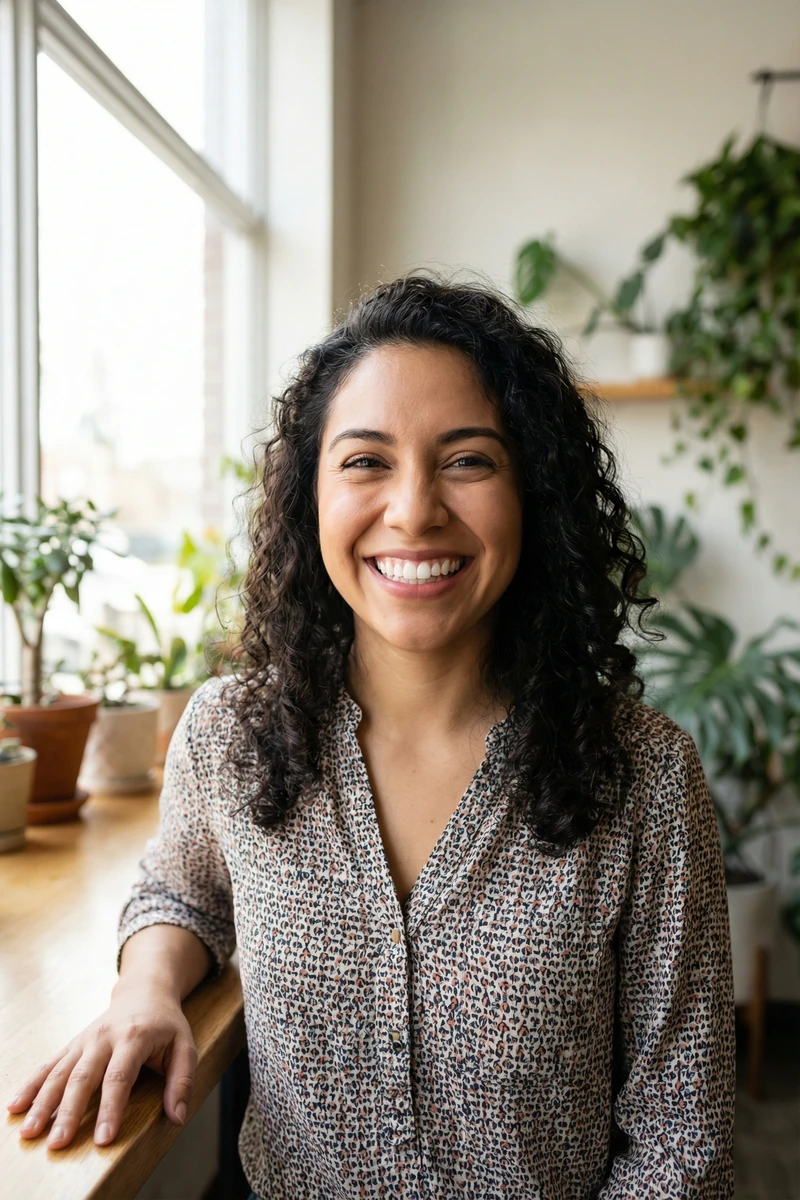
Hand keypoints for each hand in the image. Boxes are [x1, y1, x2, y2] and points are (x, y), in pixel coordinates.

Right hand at [6, 983, 196, 1149]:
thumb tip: (177, 1117)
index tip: (102, 1139)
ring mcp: (84, 1040)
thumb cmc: (166, 1024)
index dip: (111, 1109)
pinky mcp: (72, 1044)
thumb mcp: (185, 1046)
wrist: (144, 991)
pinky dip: (31, 1085)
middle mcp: (104, 1037)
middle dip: (69, 1112)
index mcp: (134, 1037)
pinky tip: (16, 1106)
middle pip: (83, 1077)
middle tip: (57, 1143)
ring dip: (42, 1103)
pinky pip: (48, 1065)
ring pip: (60, 1072)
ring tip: (29, 1132)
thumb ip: (182, 1081)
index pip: (119, 1077)